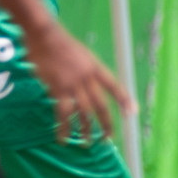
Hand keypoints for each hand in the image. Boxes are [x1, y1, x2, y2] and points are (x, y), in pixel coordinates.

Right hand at [22, 23, 133, 141]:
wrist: (44, 35)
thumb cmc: (57, 41)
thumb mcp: (78, 53)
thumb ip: (82, 69)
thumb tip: (79, 85)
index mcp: (95, 67)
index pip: (114, 86)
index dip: (124, 100)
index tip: (132, 113)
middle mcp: (88, 77)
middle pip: (101, 105)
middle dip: (106, 123)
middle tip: (108, 138)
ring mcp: (73, 84)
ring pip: (84, 112)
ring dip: (85, 129)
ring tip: (86, 143)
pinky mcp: (58, 88)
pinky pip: (63, 112)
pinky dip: (63, 126)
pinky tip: (62, 137)